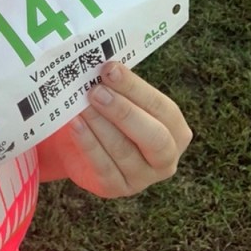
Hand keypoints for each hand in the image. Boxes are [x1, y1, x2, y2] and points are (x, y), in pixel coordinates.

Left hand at [38, 62, 191, 198]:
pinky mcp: (117, 188)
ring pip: (125, 152)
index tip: (109, 69)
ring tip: (81, 104)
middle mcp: (166, 157)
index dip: (135, 89)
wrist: (86, 144)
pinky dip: (88, 144)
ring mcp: (143, 178)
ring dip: (101, 125)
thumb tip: (103, 61)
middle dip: (123, 112)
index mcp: (175, 129)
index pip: (162, 108)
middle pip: (154, 137)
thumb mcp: (120, 98)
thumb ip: (118, 84)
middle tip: (96, 91)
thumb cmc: (110, 113)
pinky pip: (104, 167)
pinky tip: (75, 125)